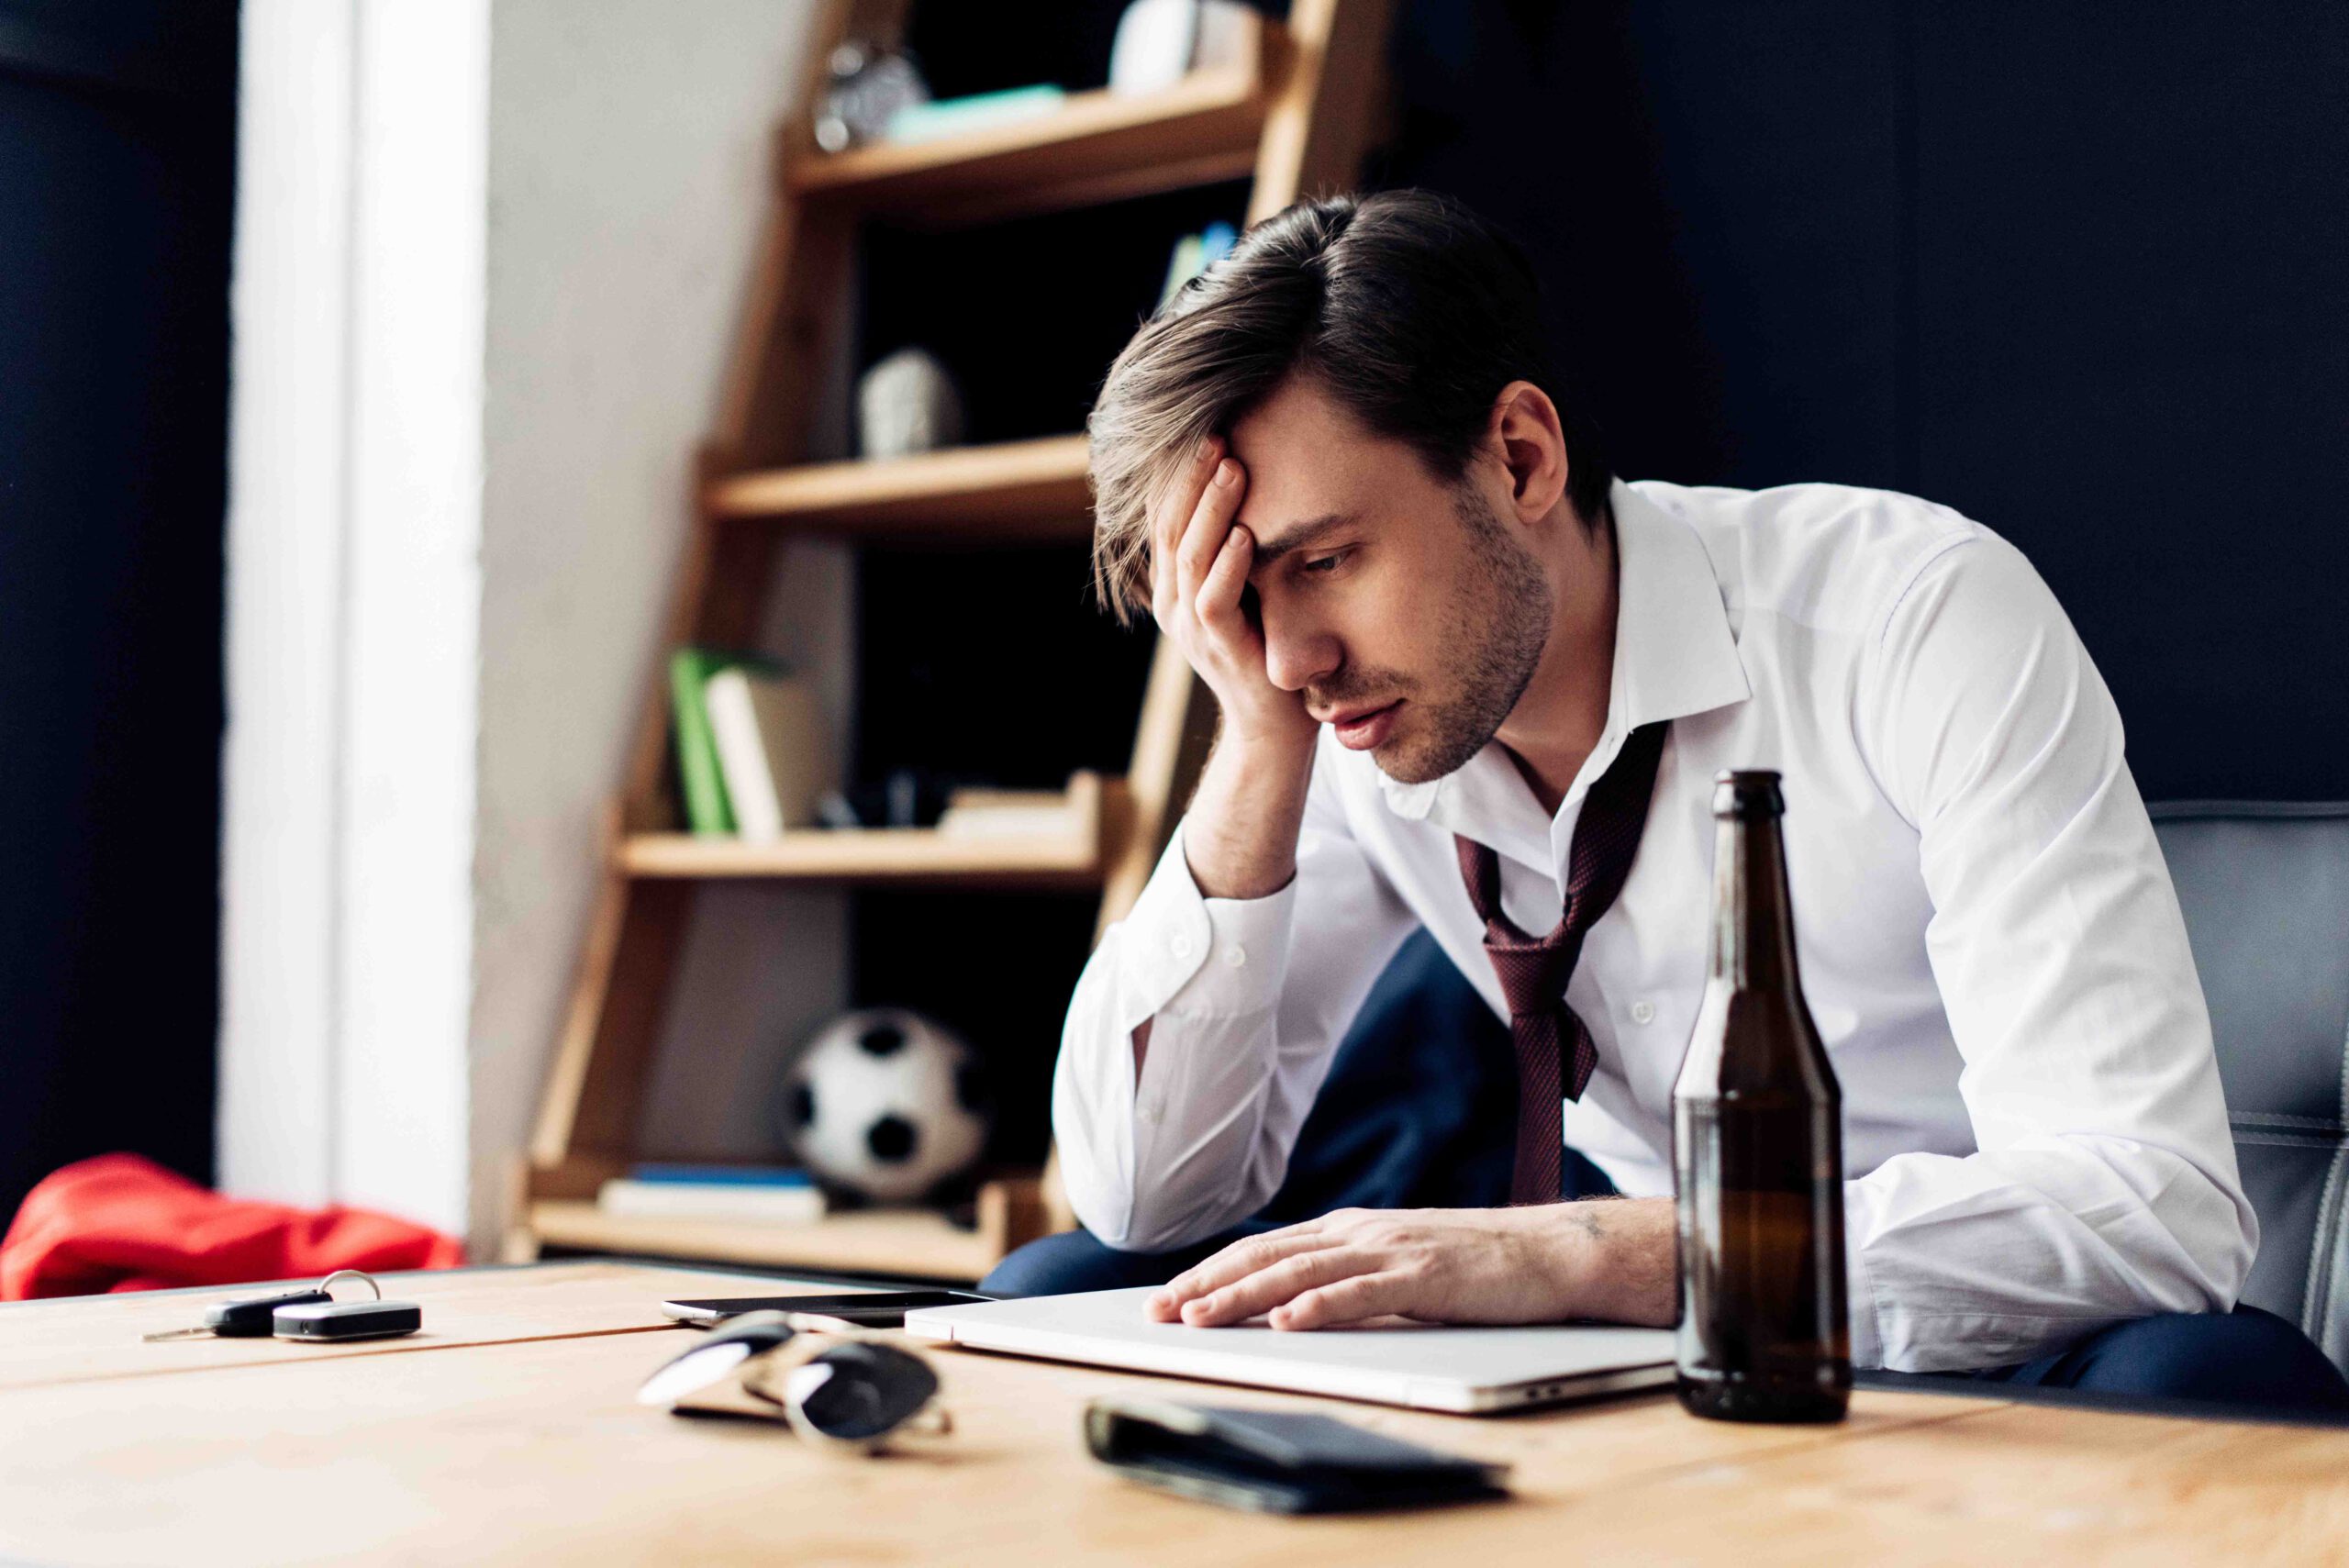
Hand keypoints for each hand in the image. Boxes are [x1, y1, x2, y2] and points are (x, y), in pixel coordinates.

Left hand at [1144, 1200, 1677, 1330]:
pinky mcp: (1424, 1275)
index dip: (1211, 1271)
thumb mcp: (1397, 1263)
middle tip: (1159, 1311)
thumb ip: (1349, 1274)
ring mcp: (1391, 1249)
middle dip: (1207, 1284)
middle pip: (1267, 1255)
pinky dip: (1319, 1304)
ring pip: (1300, 1271)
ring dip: (1243, 1296)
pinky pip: (1362, 1291)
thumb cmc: (1476, 1266)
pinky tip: (1287, 1320)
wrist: (1551, 1252)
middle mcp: (1361, 1231)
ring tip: (1200, 1317)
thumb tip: (1289, 1303)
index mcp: (1351, 1229)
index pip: (1264, 1247)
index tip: (1168, 1297)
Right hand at [1149, 438, 1314, 756]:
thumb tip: (1252, 487)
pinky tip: (1245, 534)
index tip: (1204, 427)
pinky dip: (1228, 565)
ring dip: (1211, 509)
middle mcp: (1173, 602)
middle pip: (1171, 526)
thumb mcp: (1249, 590)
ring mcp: (1190, 627)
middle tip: (1215, 431)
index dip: (1180, 473)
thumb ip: (1237, 551)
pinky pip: (1213, 600)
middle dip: (1191, 476)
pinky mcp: (1217, 648)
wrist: (1273, 724)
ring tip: (1232, 466)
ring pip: (1190, 556)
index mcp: (1174, 584)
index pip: (1167, 516)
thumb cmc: (1268, 648)